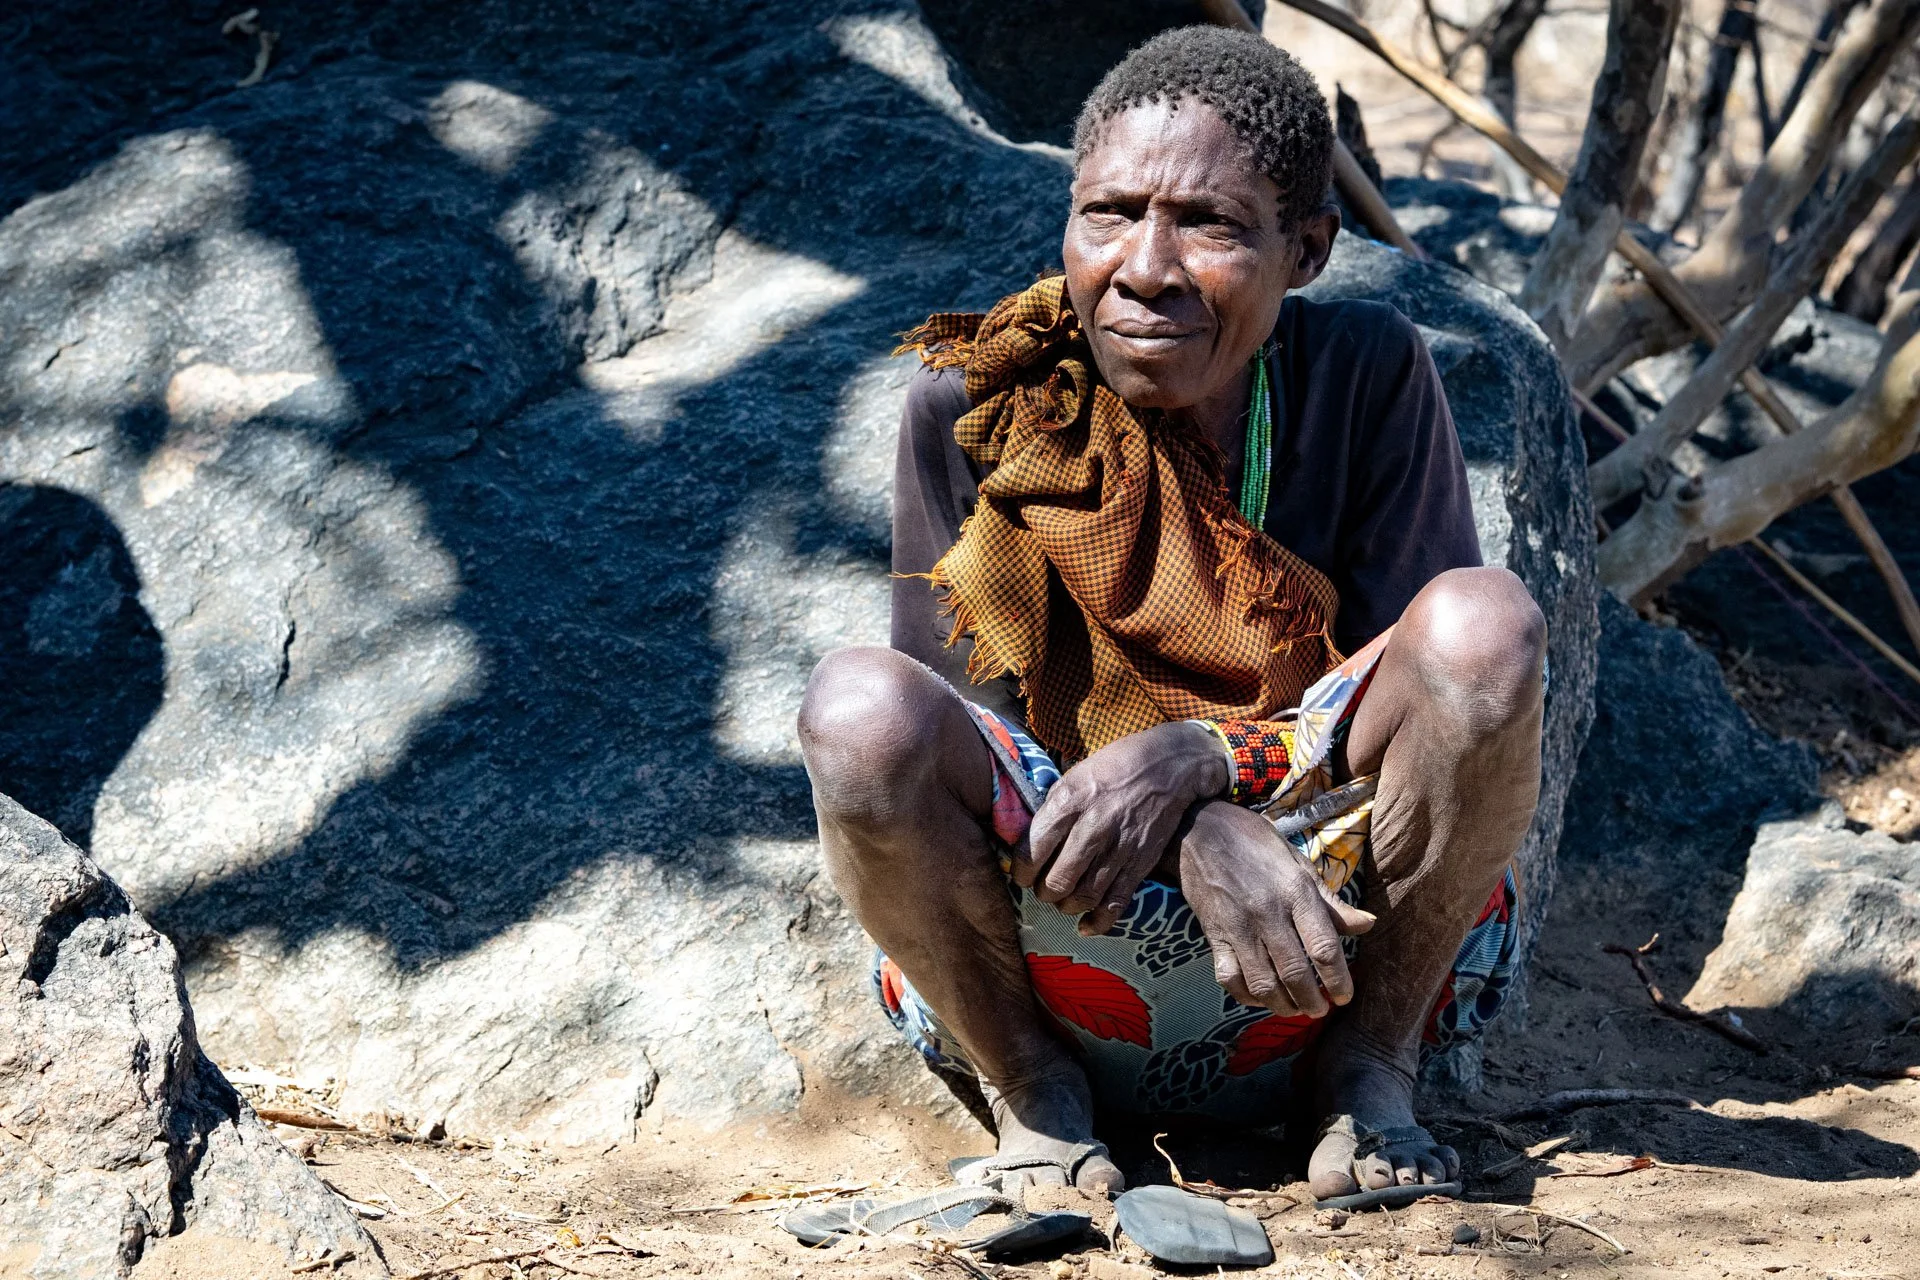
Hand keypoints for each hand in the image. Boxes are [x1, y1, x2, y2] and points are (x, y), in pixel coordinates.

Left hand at [1019, 720, 1229, 935]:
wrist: (1170, 765)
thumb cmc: (1116, 766)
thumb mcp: (1076, 774)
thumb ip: (1054, 808)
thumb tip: (1028, 839)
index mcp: (1071, 801)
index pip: (1033, 848)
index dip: (1020, 870)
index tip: (1020, 875)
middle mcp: (1093, 826)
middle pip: (1057, 879)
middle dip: (1043, 893)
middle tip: (1042, 890)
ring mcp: (1119, 847)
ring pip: (1084, 896)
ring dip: (1066, 906)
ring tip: (1062, 901)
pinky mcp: (1141, 862)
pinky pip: (1116, 903)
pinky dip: (1098, 921)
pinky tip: (1085, 926)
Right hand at [1178, 800, 1375, 1017]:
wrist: (1200, 829)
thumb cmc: (1255, 843)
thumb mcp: (1298, 863)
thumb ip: (1331, 902)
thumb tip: (1368, 924)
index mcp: (1295, 892)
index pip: (1324, 947)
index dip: (1338, 979)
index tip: (1345, 995)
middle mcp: (1267, 912)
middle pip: (1295, 972)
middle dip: (1312, 1001)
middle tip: (1320, 1010)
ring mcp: (1237, 926)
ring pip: (1262, 983)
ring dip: (1282, 1005)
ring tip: (1294, 1009)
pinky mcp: (1213, 934)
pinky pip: (1229, 978)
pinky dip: (1246, 996)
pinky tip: (1260, 997)